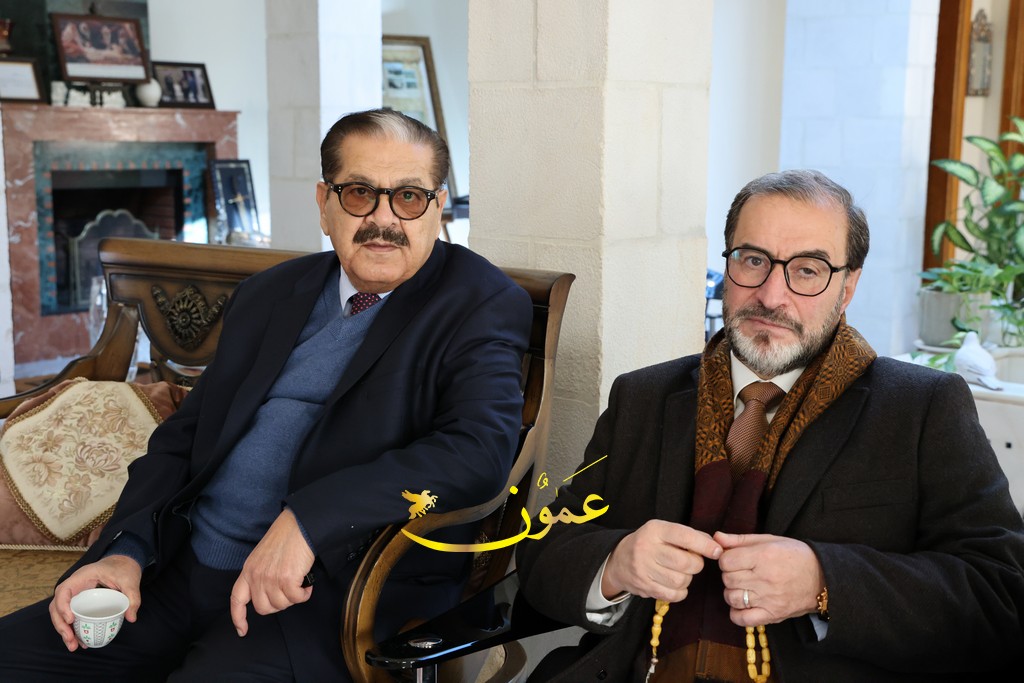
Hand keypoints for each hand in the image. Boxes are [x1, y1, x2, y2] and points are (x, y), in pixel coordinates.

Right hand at [49, 555, 141, 650]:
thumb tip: (131, 618)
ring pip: (61, 613)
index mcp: (82, 576)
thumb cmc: (123, 568)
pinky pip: (71, 616)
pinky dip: (73, 629)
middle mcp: (74, 586)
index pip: (63, 590)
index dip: (62, 606)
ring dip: (64, 630)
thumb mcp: (130, 580)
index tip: (70, 620)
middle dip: (61, 625)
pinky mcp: (80, 602)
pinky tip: (80, 642)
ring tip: (74, 646)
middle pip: (57, 606)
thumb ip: (132, 597)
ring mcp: (76, 594)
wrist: (124, 563)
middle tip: (70, 640)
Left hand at [230, 508, 313, 635]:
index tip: (242, 630)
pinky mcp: (286, 579)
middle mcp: (256, 576)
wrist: (299, 525)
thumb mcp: (263, 555)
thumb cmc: (286, 536)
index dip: (238, 618)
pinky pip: (296, 599)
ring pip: (281, 605)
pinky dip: (304, 594)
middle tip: (289, 592)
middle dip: (278, 604)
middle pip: (263, 608)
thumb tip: (270, 593)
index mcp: (248, 570)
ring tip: (300, 583)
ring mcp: (270, 578)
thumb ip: (261, 574)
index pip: (237, 599)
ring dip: (293, 597)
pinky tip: (307, 583)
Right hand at [602, 520, 722, 602]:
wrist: (619, 560)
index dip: (704, 545)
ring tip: (681, 573)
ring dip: (687, 579)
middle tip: (693, 562)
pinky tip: (675, 584)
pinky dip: (680, 592)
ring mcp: (643, 569)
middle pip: (685, 562)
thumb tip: (715, 545)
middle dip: (696, 564)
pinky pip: (673, 595)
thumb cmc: (650, 543)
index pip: (684, 536)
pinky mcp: (644, 587)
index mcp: (655, 530)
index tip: (717, 551)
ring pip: (681, 580)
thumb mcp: (664, 531)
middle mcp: (647, 548)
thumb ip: (689, 535)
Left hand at [715, 531, 823, 626]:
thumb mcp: (770, 540)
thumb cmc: (795, 555)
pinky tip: (744, 604)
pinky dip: (737, 613)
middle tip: (740, 572)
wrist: (823, 578)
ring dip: (732, 592)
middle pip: (728, 579)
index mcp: (764, 556)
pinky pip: (743, 619)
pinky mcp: (773, 615)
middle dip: (729, 574)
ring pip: (732, 598)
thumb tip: (716, 537)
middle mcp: (765, 579)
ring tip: (743, 587)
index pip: (726, 561)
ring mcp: (769, 599)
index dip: (726, 559)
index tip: (735, 559)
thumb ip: (740, 540)